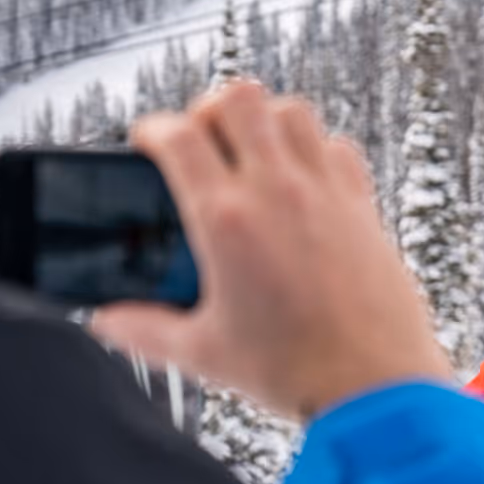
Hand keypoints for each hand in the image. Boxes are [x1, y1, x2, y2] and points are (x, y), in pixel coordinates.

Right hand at [90, 81, 450, 421]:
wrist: (376, 385)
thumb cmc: (295, 371)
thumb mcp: (202, 353)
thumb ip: (144, 330)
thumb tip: (106, 321)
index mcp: (227, 221)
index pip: (177, 137)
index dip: (151, 129)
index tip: (144, 142)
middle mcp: (278, 192)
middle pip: (239, 98)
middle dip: (208, 108)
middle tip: (199, 139)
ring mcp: (326, 192)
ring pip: (292, 111)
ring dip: (263, 120)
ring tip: (248, 153)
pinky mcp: (363, 205)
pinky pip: (337, 147)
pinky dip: (314, 149)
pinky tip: (301, 182)